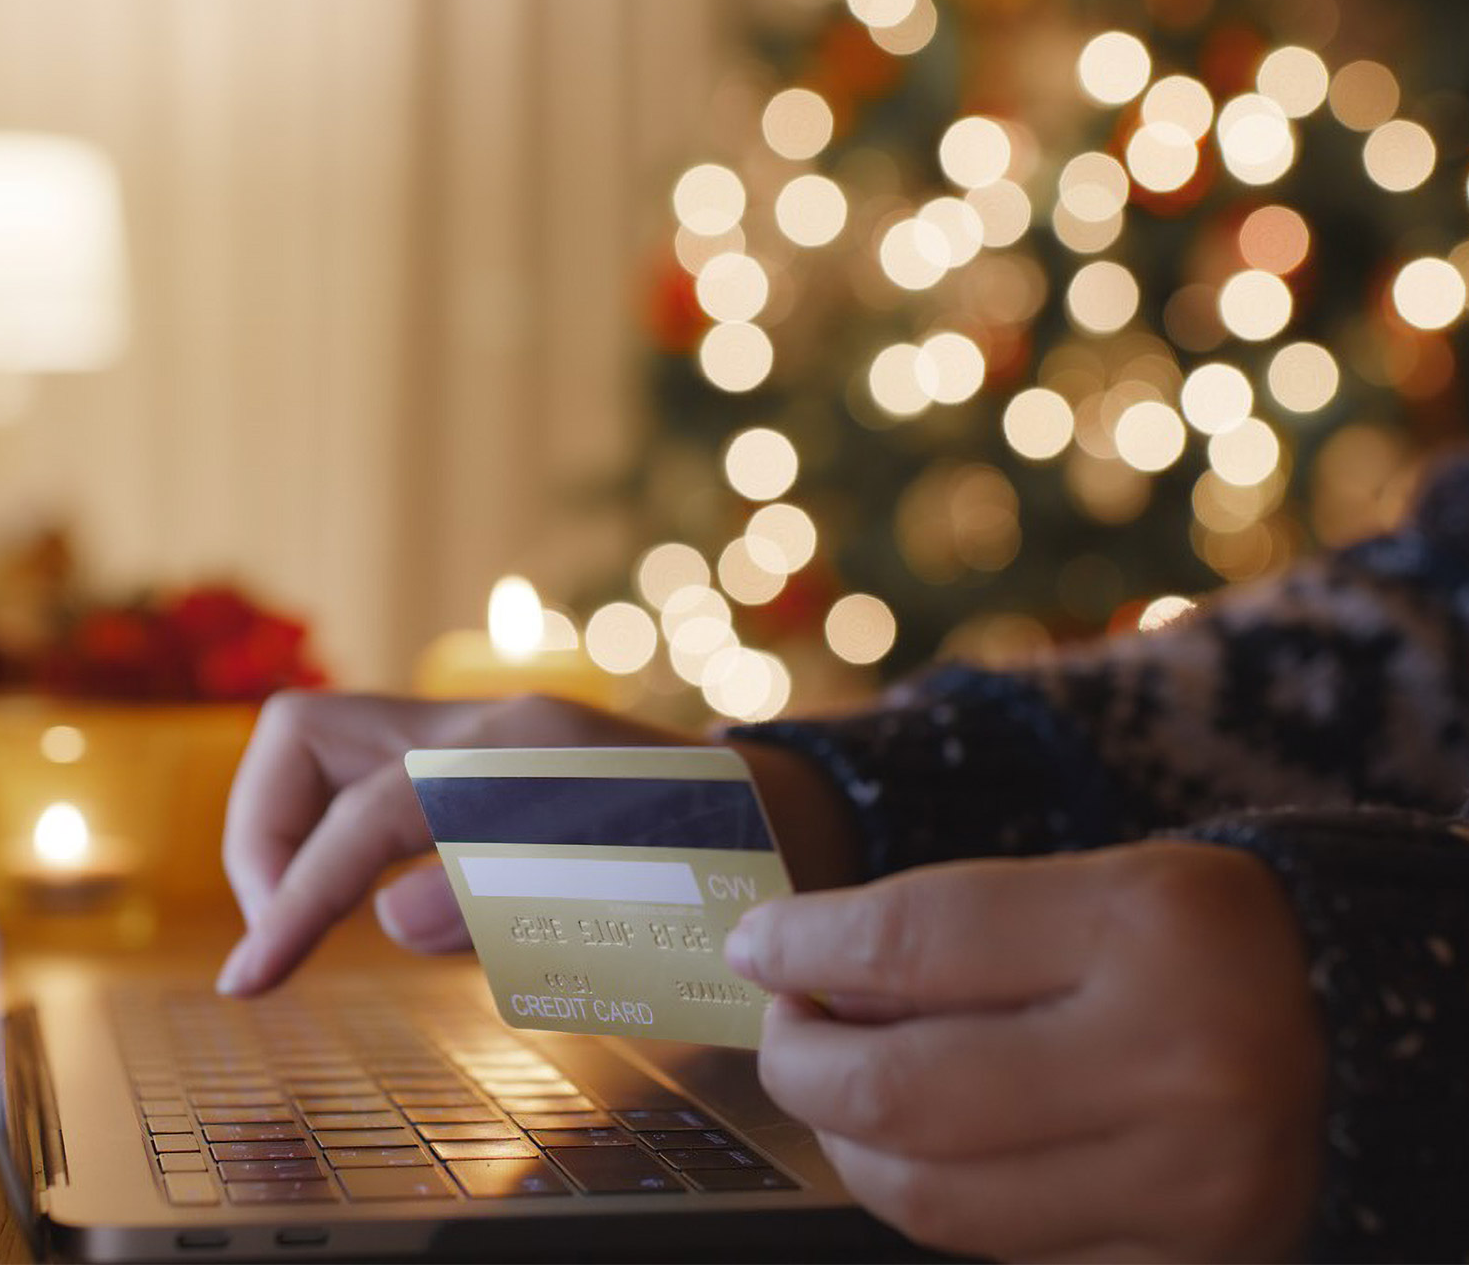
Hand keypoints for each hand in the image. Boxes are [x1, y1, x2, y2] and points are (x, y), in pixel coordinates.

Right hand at [215, 690, 858, 995]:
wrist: (796, 818)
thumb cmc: (736, 868)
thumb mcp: (641, 901)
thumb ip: (513, 904)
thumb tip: (391, 918)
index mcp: (520, 754)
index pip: (364, 817)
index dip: (293, 900)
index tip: (248, 982)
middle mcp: (484, 726)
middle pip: (303, 733)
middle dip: (264, 835)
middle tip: (285, 936)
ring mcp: (477, 736)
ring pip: (323, 752)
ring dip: (292, 836)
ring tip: (308, 926)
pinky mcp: (476, 765)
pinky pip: (364, 782)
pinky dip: (336, 839)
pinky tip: (362, 904)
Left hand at [724, 841, 1325, 1261]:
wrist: (1359, 1034)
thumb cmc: (1202, 944)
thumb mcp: (1092, 887)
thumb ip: (946, 932)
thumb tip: (791, 971)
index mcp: (1156, 928)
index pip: (916, 942)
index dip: (806, 947)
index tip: (756, 946)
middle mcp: (1181, 1064)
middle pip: (905, 1092)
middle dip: (804, 1064)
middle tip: (784, 1029)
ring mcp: (1187, 1188)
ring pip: (934, 1200)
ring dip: (851, 1146)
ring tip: (840, 1090)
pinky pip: (1002, 1253)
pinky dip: (937, 1200)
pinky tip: (924, 1151)